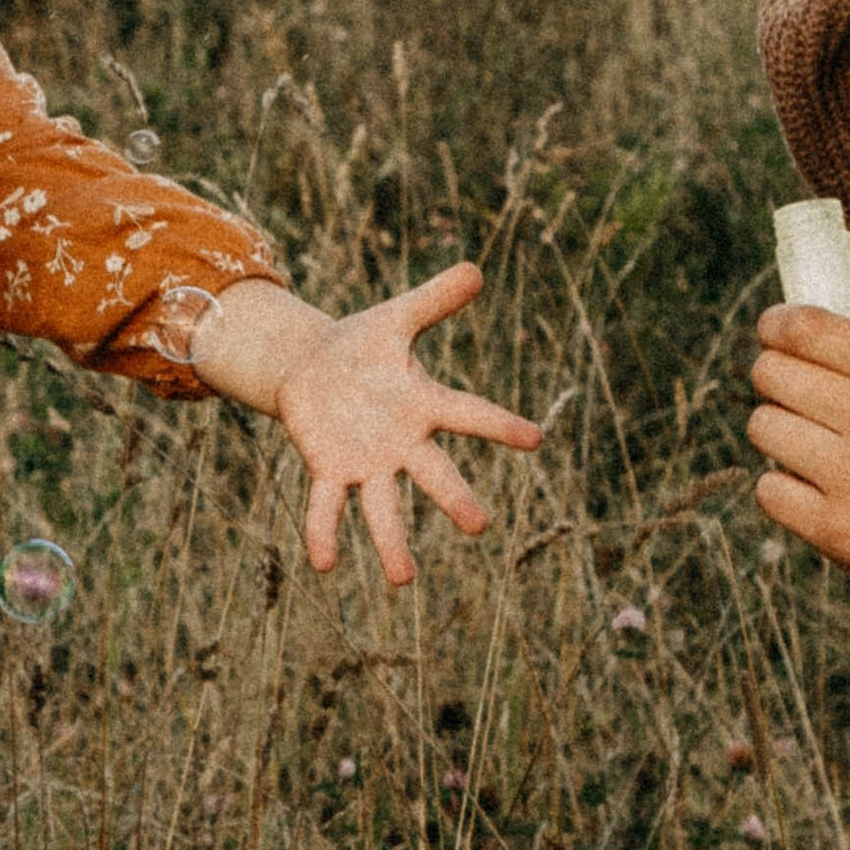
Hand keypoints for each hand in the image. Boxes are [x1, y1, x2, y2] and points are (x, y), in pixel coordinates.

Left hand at [268, 265, 544, 580]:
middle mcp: (402, 443)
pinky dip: (324, 533)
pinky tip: (325, 565)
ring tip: (402, 580)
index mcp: (423, 404)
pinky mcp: (329, 470)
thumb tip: (475, 269)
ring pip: (383, 506)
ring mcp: (367, 463)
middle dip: (454, 498)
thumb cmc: (363, 346)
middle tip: (479, 526)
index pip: (468, 414)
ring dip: (391, 542)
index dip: (500, 426)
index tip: (535, 439)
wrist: (314, 369)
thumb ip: (433, 300)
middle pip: (433, 473)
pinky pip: (327, 507)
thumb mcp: (395, 318)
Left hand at [748, 272, 849, 591]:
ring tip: (809, 446)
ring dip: (778, 434)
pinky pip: (768, 488)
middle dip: (775, 379)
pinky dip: (784, 491)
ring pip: (762, 426)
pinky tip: (814, 492)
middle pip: (771, 372)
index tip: (776, 334)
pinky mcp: (830, 527)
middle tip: (795, 396)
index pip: (807, 327)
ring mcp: (849, 474)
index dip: (777, 325)